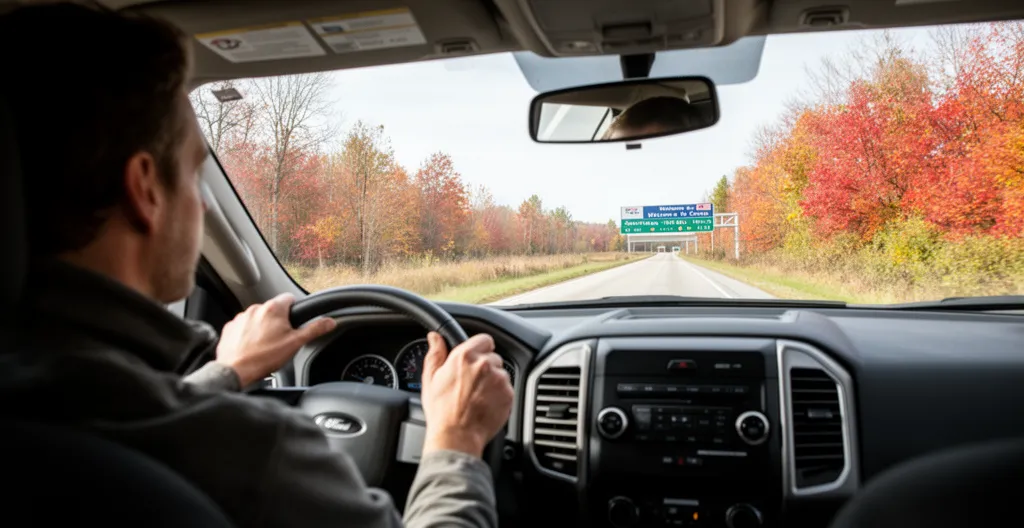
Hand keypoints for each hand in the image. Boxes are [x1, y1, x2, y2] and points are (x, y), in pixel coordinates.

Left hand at [216, 293, 336, 386]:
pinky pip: (243, 327)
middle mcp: (255, 308)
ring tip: (265, 346)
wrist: (235, 370)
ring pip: (257, 318)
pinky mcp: (230, 328)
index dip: (294, 309)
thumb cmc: (265, 357)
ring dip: (262, 328)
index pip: (289, 298)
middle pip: (273, 310)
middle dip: (278, 322)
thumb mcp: (295, 343)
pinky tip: (251, 348)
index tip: (294, 322)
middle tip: (280, 340)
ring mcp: (240, 318)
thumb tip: (330, 321)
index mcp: (273, 309)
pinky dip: (247, 334)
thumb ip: (314, 329)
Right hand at [420, 332, 513, 457]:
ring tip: (478, 396)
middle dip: (485, 367)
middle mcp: (484, 364)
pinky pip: (507, 388)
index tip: (476, 358)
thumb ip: (436, 354)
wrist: (457, 436)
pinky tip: (486, 404)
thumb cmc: (441, 411)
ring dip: (493, 381)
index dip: (480, 348)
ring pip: (501, 373)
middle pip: (493, 357)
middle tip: (473, 383)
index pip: (484, 339)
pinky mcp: (508, 394)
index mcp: (464, 356)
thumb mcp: (431, 379)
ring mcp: (498, 379)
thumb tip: (435, 338)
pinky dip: (500, 394)